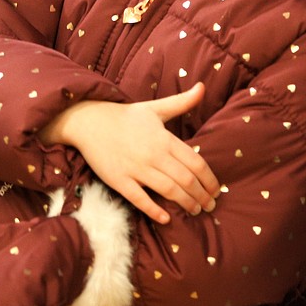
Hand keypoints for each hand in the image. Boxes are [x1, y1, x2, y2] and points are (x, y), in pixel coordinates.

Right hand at [40, 83, 218, 223]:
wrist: (89, 121)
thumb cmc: (126, 116)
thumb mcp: (155, 108)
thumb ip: (182, 102)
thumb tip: (202, 87)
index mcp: (164, 138)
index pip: (196, 162)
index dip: (210, 179)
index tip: (216, 190)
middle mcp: (153, 154)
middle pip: (186, 180)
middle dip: (202, 196)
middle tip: (210, 206)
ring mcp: (135, 168)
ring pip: (169, 190)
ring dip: (186, 203)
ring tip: (195, 210)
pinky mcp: (119, 180)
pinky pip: (140, 199)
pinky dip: (155, 210)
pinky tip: (166, 218)